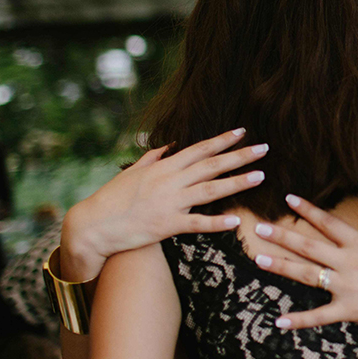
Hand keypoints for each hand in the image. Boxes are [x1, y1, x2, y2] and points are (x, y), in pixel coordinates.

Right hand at [61, 129, 268, 280]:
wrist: (93, 225)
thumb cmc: (113, 198)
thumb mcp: (133, 173)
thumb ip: (153, 158)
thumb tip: (168, 145)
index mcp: (163, 167)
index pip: (199, 149)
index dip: (222, 141)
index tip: (243, 132)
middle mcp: (170, 181)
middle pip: (211, 165)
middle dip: (239, 156)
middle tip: (264, 149)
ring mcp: (170, 203)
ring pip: (210, 190)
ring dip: (237, 182)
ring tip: (260, 176)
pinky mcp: (167, 226)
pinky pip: (196, 224)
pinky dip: (216, 223)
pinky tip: (236, 220)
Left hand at [253, 193, 357, 342]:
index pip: (328, 223)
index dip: (308, 210)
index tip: (289, 199)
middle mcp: (349, 263)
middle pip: (309, 247)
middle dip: (282, 236)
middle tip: (259, 228)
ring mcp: (346, 288)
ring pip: (307, 275)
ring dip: (281, 267)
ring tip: (259, 260)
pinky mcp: (349, 311)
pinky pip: (319, 316)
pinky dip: (298, 320)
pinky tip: (279, 321)